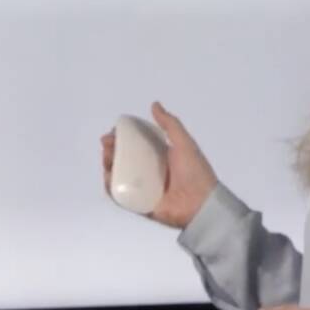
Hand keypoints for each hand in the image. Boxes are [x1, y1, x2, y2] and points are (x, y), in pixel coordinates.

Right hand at [99, 101, 217, 229]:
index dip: (123, 137)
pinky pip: (120, 195)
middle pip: (124, 158)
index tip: (114, 131)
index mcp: (160, 156)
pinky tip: (108, 176)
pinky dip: (111, 186)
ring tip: (107, 158)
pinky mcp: (139, 204)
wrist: (201, 204)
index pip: (136, 144)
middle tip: (107, 143)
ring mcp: (143, 189)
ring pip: (119, 175)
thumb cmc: (195, 172)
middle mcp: (150, 171)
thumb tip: (154, 105)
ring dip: (109, 165)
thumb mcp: (184, 143)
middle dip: (112, 149)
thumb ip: (170, 124)